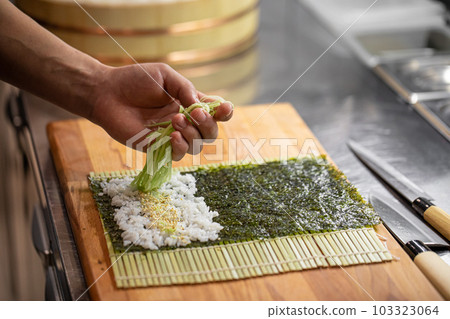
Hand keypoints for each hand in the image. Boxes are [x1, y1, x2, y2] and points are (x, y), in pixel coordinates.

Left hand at [90, 63, 232, 160]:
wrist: (107, 92)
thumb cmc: (135, 80)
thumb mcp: (165, 75)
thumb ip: (185, 88)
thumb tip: (199, 105)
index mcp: (188, 103)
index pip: (214, 112)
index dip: (224, 112)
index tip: (224, 108)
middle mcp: (184, 121)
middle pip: (210, 133)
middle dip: (208, 124)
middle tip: (193, 112)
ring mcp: (171, 136)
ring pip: (197, 146)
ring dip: (193, 134)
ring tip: (176, 120)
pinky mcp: (156, 147)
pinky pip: (176, 155)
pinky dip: (179, 147)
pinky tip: (172, 135)